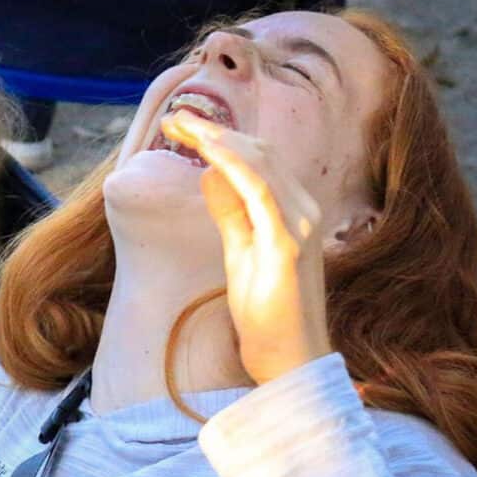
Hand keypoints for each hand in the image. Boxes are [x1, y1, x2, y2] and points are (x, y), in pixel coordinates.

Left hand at [162, 112, 333, 383]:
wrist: (290, 358)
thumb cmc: (267, 311)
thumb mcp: (240, 251)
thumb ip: (230, 212)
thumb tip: (210, 173)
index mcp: (294, 210)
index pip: (258, 158)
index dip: (220, 136)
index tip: (181, 126)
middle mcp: (303, 209)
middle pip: (258, 151)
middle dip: (214, 130)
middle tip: (173, 118)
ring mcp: (299, 224)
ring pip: (259, 162)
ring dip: (217, 138)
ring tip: (182, 125)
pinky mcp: (288, 243)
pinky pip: (260, 191)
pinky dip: (233, 165)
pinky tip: (207, 152)